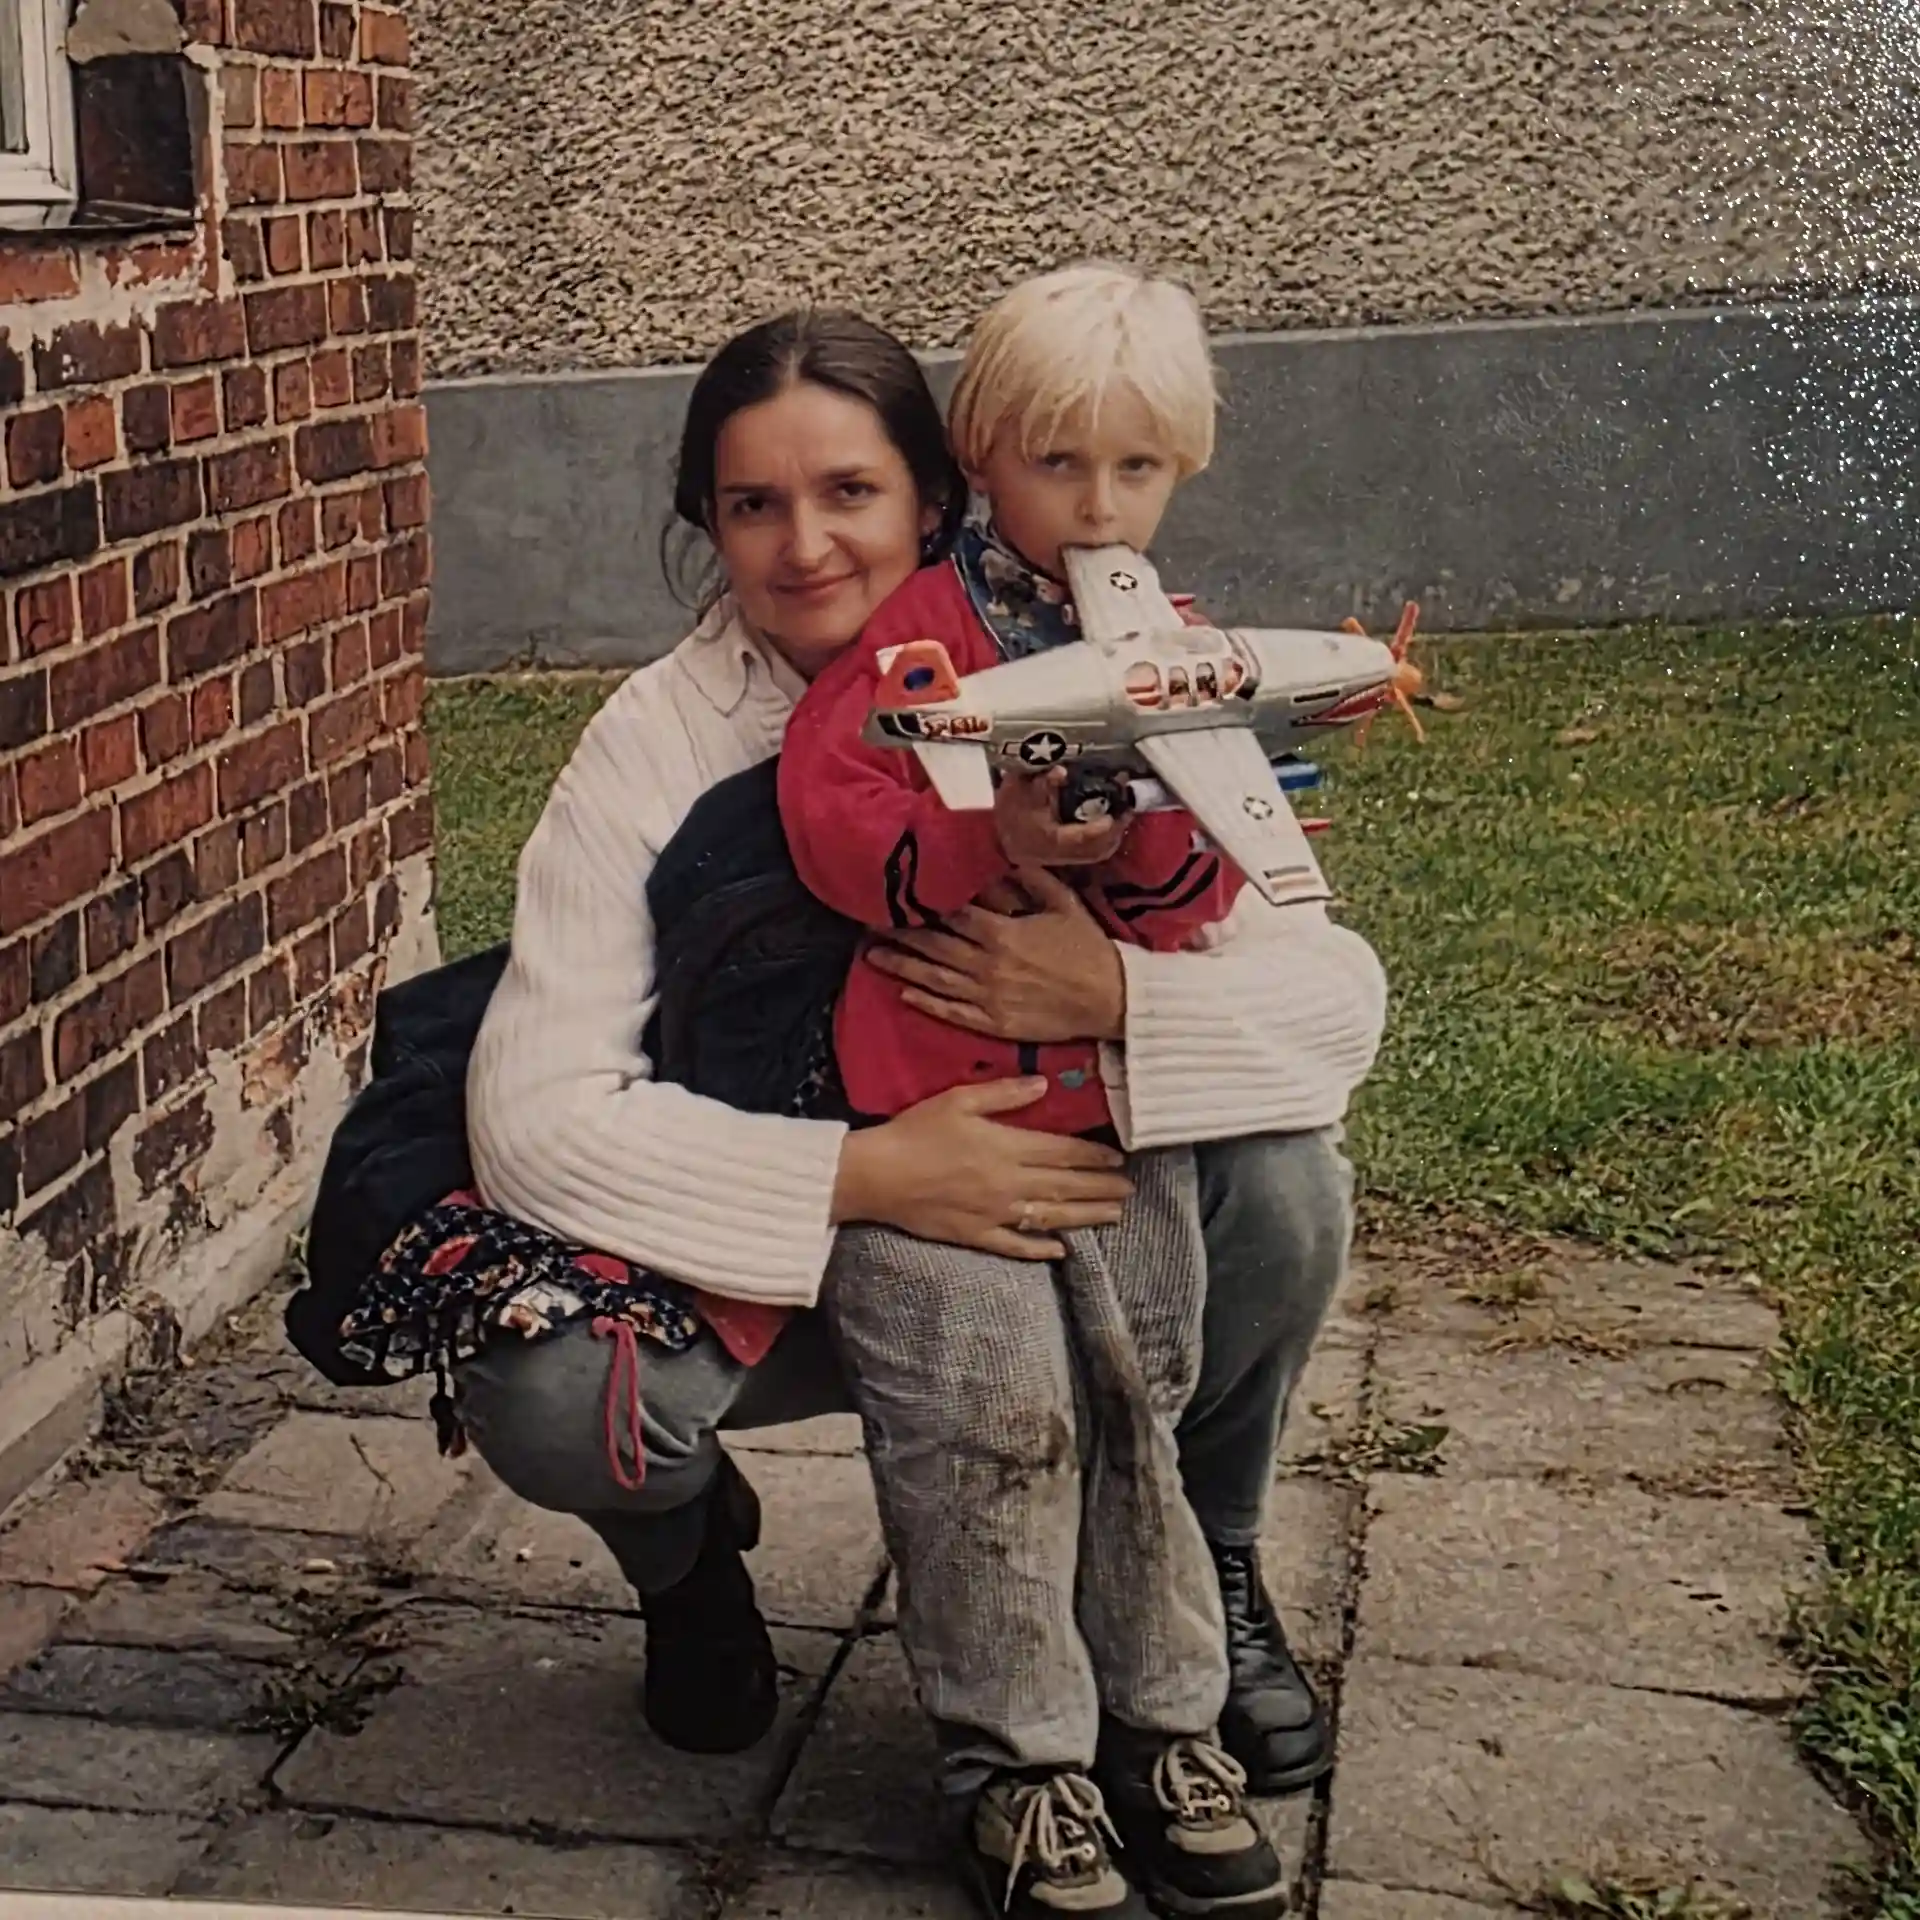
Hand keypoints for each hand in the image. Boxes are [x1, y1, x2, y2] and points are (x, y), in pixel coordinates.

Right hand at [831, 1079, 1132, 1259]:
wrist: (876, 1175)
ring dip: (1086, 1217)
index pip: (1063, 1152)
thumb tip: (1044, 1086)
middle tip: (1130, 1190)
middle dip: (1101, 1188)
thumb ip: (1004, 1093)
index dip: (1095, 1157)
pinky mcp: (976, 1235)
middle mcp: (1009, 1183)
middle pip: (1065, 1186)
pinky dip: (1041, 1249)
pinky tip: (1062, 1251)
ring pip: (1051, 1217)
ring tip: (1114, 1216)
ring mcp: (995, 1213)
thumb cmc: (915, 1132)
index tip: (1119, 1159)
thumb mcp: (959, 1100)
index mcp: (1007, 1147)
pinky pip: (1016, 1246)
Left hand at [868, 866, 1127, 1043]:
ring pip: (935, 981)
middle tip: (866, 927)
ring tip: (872, 958)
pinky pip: (953, 1013)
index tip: (895, 899)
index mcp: (1002, 933)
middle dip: (899, 936)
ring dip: (902, 968)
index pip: (951, 916)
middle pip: (933, 947)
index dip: (920, 907)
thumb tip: (1007, 854)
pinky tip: (906, 995)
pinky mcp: (995, 1024)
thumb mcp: (1064, 904)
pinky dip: (927, 1004)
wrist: (1112, 1000)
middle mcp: (987, 965)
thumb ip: (1033, 877)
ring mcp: (988, 997)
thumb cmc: (1090, 950)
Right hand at [994, 767, 1125, 867]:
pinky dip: (1105, 843)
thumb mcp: (1017, 789)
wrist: (994, 835)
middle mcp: (1057, 854)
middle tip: (1128, 810)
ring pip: (1095, 855)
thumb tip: (1061, 771)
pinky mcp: (1064, 859)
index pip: (1079, 838)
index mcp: (1047, 839)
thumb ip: (1040, 781)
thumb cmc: (1006, 809)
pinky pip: (1091, 856)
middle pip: (1095, 850)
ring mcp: (1061, 859)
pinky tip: (1112, 829)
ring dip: (1113, 838)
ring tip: (1124, 817)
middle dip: (1115, 831)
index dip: (1099, 828)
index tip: (1113, 815)